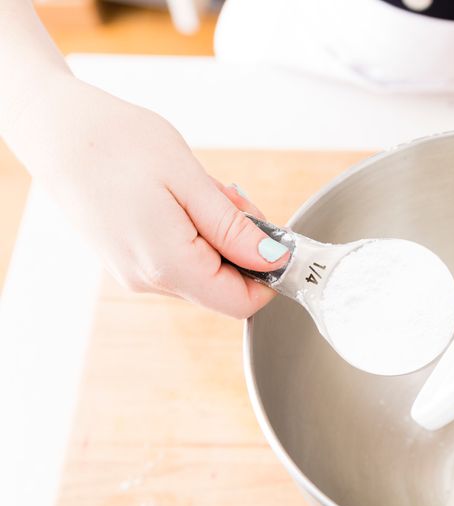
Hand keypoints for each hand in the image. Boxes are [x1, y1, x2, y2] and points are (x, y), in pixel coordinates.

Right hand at [19, 77, 287, 317]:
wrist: (53, 128)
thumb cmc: (115, 143)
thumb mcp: (189, 180)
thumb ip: (232, 228)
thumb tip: (273, 258)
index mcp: (168, 265)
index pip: (240, 303)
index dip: (269, 275)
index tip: (276, 238)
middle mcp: (149, 280)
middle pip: (224, 288)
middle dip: (243, 248)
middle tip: (232, 198)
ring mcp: (134, 273)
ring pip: (203, 273)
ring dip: (218, 237)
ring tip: (201, 191)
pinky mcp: (127, 260)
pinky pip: (178, 260)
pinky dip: (194, 235)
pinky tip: (181, 198)